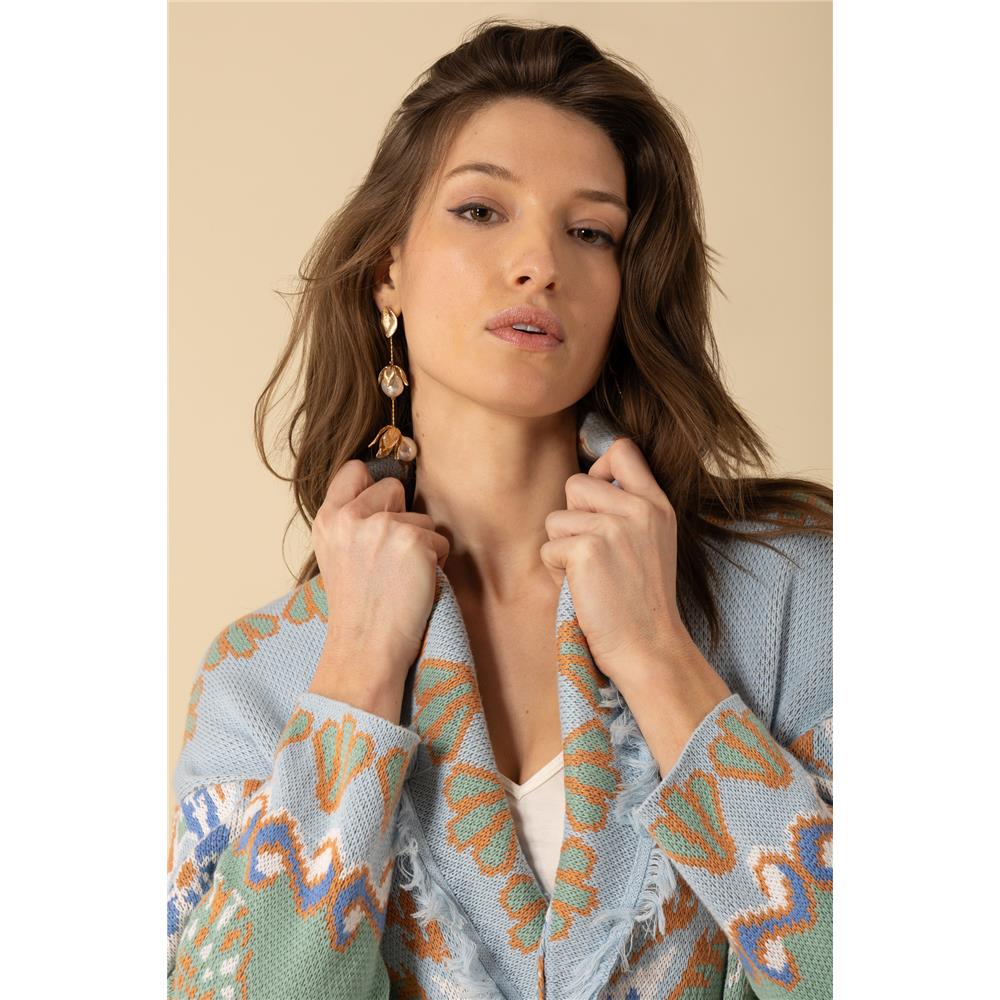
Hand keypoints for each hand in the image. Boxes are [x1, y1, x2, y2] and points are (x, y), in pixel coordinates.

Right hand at [311, 461, 449, 691]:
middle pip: (394, 488)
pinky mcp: (412, 541)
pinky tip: (416, 585)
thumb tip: (390, 494)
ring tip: (401, 577)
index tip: (381, 508)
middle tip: (390, 558)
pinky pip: (441, 540)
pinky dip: (437, 562)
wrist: (365, 649)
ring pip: (422, 517)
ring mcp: (381, 527)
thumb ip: (352, 522)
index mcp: (327, 520)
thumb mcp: (338, 555)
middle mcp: (350, 518)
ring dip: (422, 544)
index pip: (353, 471)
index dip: (373, 486)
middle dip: (402, 516)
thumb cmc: (358, 609)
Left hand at [539, 437, 692, 686]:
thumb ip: (628, 510)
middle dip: (573, 519)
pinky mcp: (586, 550)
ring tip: (589, 576)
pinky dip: (557, 573)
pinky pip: (548, 548)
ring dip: (562, 549)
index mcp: (656, 504)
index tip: (597, 501)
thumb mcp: (652, 542)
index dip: (599, 468)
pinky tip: (582, 590)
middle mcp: (638, 509)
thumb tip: (584, 485)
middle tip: (594, 555)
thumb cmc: (641, 601)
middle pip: (575, 483)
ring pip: (556, 518)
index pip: (622, 450)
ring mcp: (612, 527)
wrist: (649, 646)